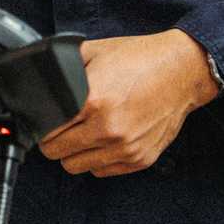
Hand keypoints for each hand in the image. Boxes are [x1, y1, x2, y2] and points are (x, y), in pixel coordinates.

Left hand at [37, 29, 221, 176]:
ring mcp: (125, 147)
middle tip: (60, 129)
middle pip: (57, 153)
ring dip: (73, 153)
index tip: (44, 122)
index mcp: (92, 101)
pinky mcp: (140, 159)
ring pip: (76, 167)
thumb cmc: (140, 59)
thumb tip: (40, 78)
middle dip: (53, 141)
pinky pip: (101, 171)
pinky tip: (102, 140)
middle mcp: (108, 129)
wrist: (183, 70)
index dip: (41, 126)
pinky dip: (97, 159)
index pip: (47, 131)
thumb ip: (64, 67)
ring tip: (81, 134)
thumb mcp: (94, 51)